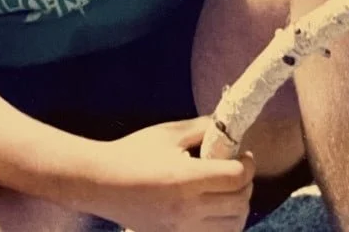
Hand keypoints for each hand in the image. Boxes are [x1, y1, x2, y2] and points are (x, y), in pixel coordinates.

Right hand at [91, 118, 253, 231]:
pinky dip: (224, 224)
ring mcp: (183, 228)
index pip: (236, 177)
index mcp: (187, 179)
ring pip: (233, 226)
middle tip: (238, 170)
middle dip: (246, 184)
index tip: (243, 155)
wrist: (101, 182)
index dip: (247, 164)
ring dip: (239, 207)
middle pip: (240, 203)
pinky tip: (217, 208)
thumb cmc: (132, 152)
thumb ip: (201, 128)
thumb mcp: (167, 133)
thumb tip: (228, 127)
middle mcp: (189, 209)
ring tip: (230, 191)